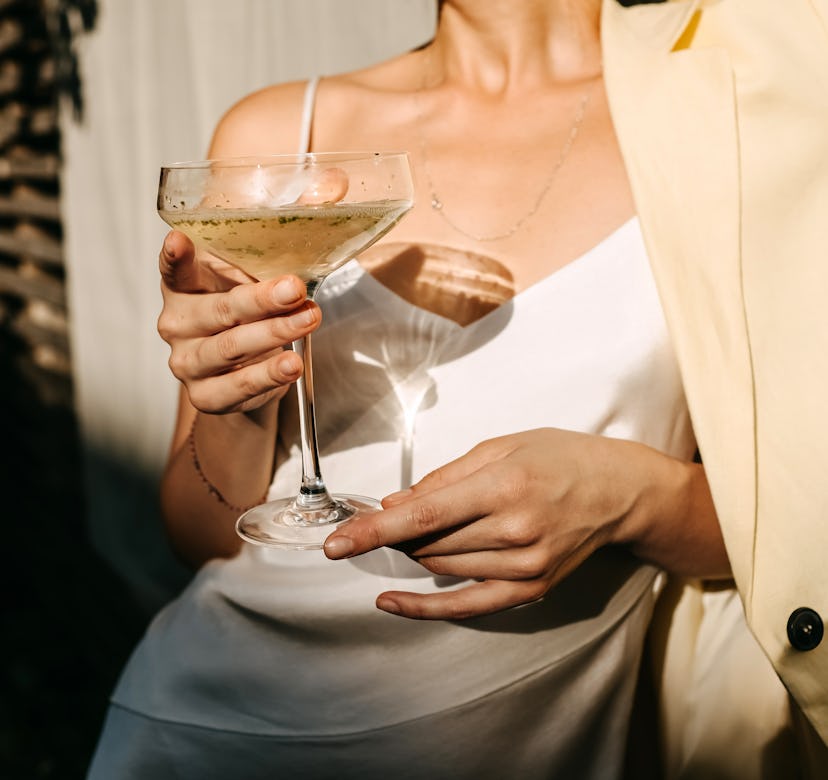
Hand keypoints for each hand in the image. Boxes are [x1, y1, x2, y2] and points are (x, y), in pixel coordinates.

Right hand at [157, 230, 320, 413]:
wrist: (251, 372)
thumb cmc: (254, 308)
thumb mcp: (268, 268)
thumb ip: (295, 224)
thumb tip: (335, 185)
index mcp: (186, 285)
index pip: (174, 268)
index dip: (175, 256)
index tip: (180, 240)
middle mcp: (179, 322)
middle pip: (218, 309)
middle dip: (259, 299)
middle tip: (295, 289)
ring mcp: (188, 361)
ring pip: (228, 347)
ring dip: (272, 333)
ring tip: (308, 320)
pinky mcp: (206, 395)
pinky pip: (235, 387)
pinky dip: (265, 376)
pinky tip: (291, 363)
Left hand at [324, 428, 652, 618]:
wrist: (618, 490)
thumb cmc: (559, 457)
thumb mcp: (500, 447)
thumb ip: (444, 478)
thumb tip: (394, 504)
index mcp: (503, 486)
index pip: (423, 516)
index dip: (373, 531)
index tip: (334, 544)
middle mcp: (515, 530)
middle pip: (428, 544)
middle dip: (396, 532)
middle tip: (386, 517)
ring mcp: (525, 566)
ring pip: (441, 568)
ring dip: (415, 552)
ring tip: (417, 532)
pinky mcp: (532, 589)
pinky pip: (467, 606)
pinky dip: (424, 607)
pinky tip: (392, 602)